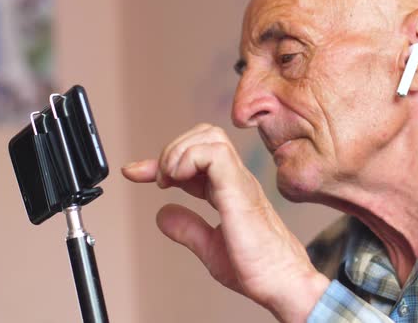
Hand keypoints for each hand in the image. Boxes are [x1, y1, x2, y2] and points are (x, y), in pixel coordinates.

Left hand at [122, 123, 328, 321]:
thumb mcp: (210, 247)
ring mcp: (238, 181)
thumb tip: (163, 214)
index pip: (194, 157)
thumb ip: (187, 228)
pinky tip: (179, 180)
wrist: (282, 282)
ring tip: (169, 180)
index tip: (134, 172)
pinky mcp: (240, 189)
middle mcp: (235, 179)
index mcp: (228, 189)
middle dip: (172, 149)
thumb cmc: (258, 267)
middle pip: (204, 134)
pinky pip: (215, 154)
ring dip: (179, 152)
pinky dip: (189, 159)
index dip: (160, 160)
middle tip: (159, 179)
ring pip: (209, 136)